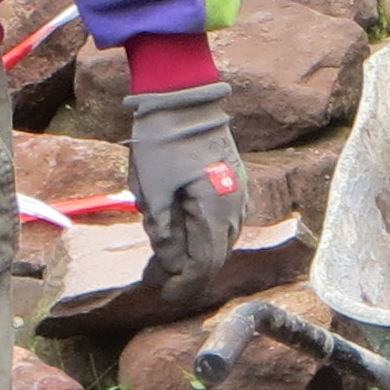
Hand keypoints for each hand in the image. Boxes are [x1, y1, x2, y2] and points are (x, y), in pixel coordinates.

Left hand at [124, 82, 247, 282]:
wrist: (183, 96)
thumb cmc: (164, 139)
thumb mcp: (152, 189)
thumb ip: (162, 229)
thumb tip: (169, 260)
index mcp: (216, 209)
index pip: (205, 263)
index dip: (184, 284)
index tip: (162, 294)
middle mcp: (234, 205)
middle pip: (215, 254)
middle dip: (184, 271)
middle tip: (154, 278)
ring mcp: (237, 192)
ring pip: (220, 239)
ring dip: (193, 253)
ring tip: (161, 259)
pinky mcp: (232, 181)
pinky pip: (221, 220)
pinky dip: (201, 234)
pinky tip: (180, 233)